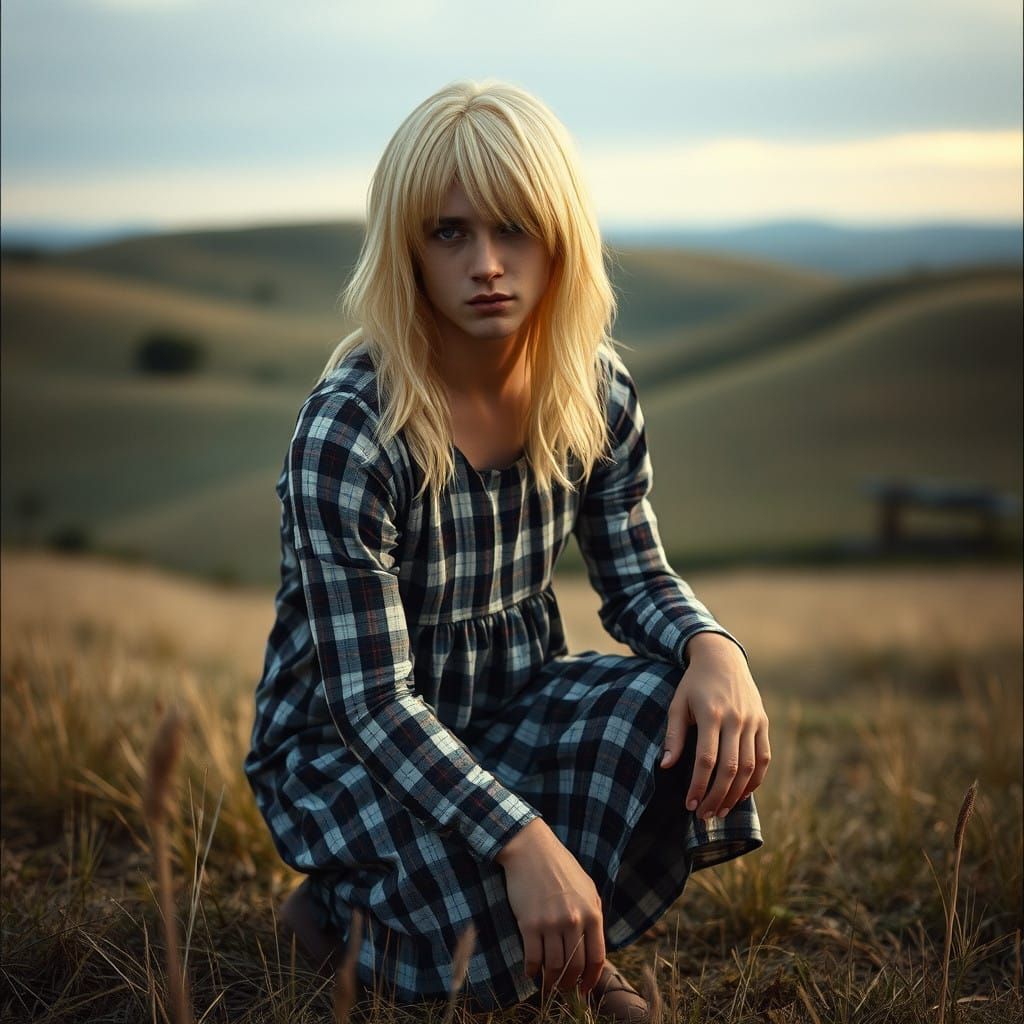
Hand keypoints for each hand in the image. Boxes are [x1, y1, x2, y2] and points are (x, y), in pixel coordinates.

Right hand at [496, 818, 604, 994]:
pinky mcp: (529, 924)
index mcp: (592, 913)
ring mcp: (551, 923)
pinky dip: (532, 970)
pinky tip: (531, 971)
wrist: (531, 849)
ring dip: (551, 981)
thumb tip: (592, 945)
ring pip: (554, 966)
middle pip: (575, 966)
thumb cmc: (560, 867)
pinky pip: (533, 958)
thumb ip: (593, 915)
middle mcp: (574, 921)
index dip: (591, 978)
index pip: (597, 957)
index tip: (585, 988)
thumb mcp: (587, 887)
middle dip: (570, 983)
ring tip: (548, 983)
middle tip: (565, 988)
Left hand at [659, 632, 769, 820]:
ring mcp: (753, 721)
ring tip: (721, 810)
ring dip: (736, 793)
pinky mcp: (763, 722)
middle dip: (717, 796)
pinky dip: (755, 780)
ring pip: (750, 767)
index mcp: (711, 714)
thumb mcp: (677, 704)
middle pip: (730, 768)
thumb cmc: (693, 684)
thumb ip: (673, 736)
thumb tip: (665, 767)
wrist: (722, 658)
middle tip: (704, 815)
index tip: (689, 804)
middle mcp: (736, 719)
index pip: (707, 759)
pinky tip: (741, 793)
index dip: (699, 786)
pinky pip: (764, 758)